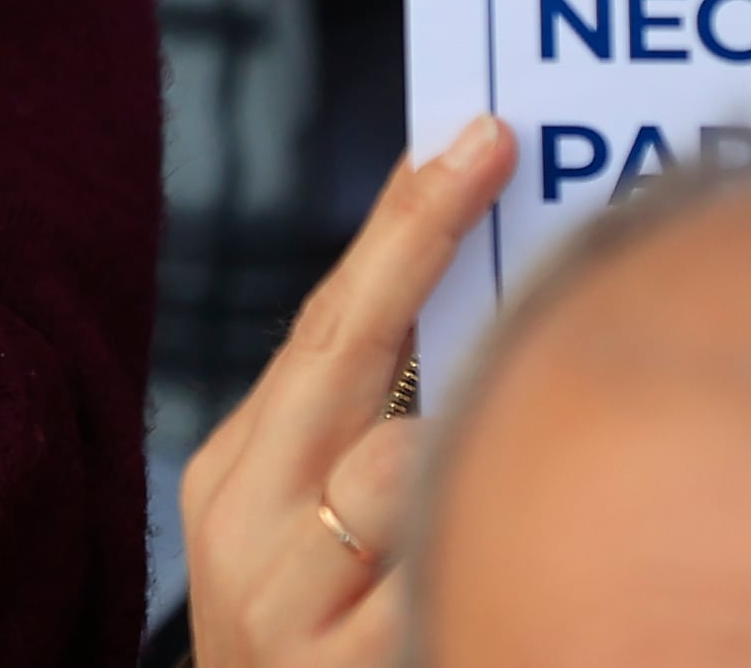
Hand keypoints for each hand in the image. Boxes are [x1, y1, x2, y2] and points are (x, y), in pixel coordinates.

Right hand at [180, 113, 510, 667]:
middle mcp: (245, 529)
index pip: (323, 323)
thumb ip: (367, 442)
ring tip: (502, 515)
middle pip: (347, 350)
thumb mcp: (312, 545)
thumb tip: (484, 315)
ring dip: (472, 466)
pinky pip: (448, 562)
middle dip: (420, 237)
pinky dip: (488, 546)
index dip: (398, 224)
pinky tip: (518, 574)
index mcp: (232, 480)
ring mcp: (294, 608)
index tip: (469, 135)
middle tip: (495, 144)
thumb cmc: (325, 659)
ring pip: (413, 465)